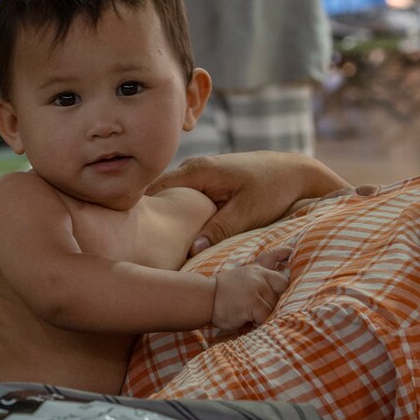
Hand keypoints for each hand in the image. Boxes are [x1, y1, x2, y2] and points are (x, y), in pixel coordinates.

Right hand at [147, 151, 350, 254]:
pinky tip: (174, 236)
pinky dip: (179, 215)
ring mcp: (199, 175)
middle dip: (149, 216)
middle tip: (134, 244)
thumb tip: (193, 251)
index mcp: (198, 171)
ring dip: (164, 217)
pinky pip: (184, 200)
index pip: (154, 188)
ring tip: (149, 243)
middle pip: (159, 194)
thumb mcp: (248, 211)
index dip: (139, 209)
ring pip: (172, 198)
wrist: (295, 173)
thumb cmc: (274, 188)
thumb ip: (220, 229)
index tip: (124, 233)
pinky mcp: (208, 184)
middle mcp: (193, 169)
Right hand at [211, 246, 292, 329]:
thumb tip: (281, 258)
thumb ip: (259, 268)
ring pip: (274, 305)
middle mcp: (259, 275)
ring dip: (264, 313)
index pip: (273, 257)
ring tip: (248, 314)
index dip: (283, 254)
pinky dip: (259, 322)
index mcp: (256, 269)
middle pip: (282, 286)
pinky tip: (247, 320)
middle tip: (262, 305)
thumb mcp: (241, 274)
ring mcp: (256, 288)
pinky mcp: (253, 303)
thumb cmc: (222, 291)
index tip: (291, 250)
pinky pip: (265, 316)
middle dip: (278, 297)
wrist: (204, 298)